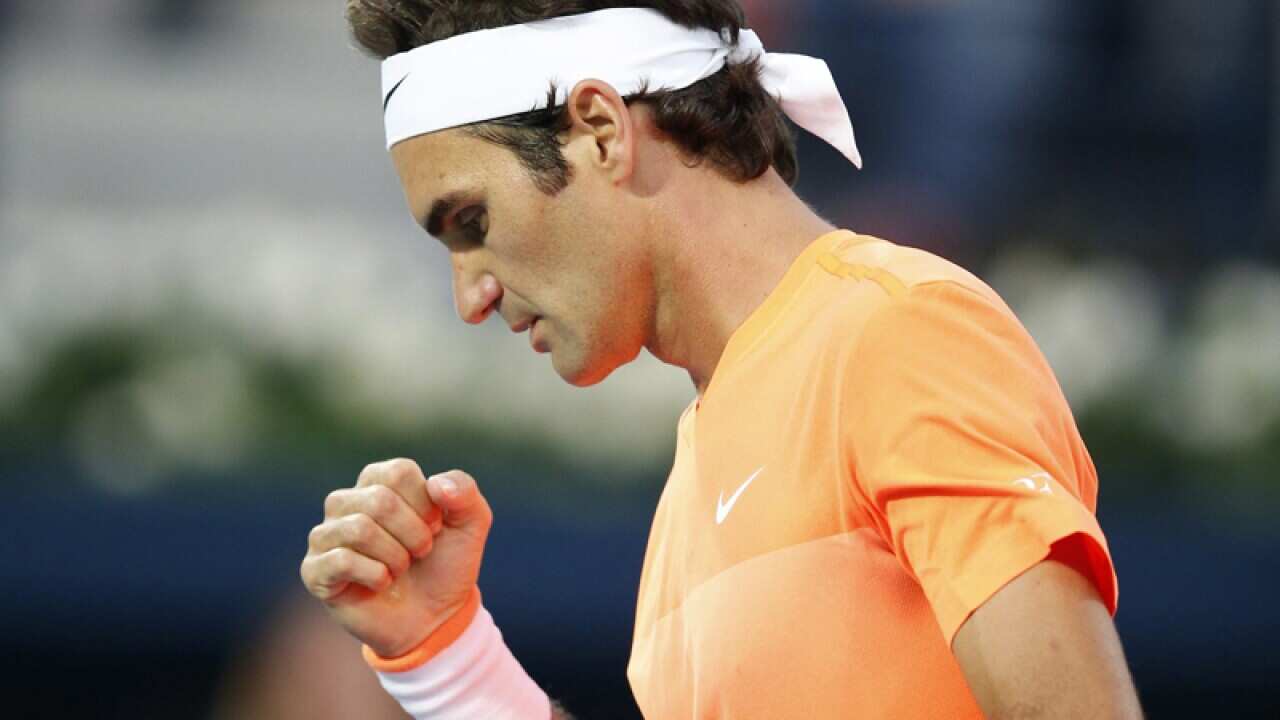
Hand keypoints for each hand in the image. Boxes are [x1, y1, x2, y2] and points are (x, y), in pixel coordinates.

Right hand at [300, 460, 493, 657]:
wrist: (433, 618)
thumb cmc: (446, 564)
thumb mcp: (471, 524)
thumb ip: (464, 492)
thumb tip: (435, 484)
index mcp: (378, 481)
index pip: (399, 473)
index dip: (427, 505)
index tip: (435, 527)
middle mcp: (345, 501)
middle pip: (379, 500)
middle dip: (414, 534)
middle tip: (420, 553)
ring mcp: (325, 536)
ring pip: (360, 528)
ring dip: (396, 556)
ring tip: (400, 568)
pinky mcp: (314, 570)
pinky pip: (342, 560)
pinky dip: (376, 576)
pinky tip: (381, 583)